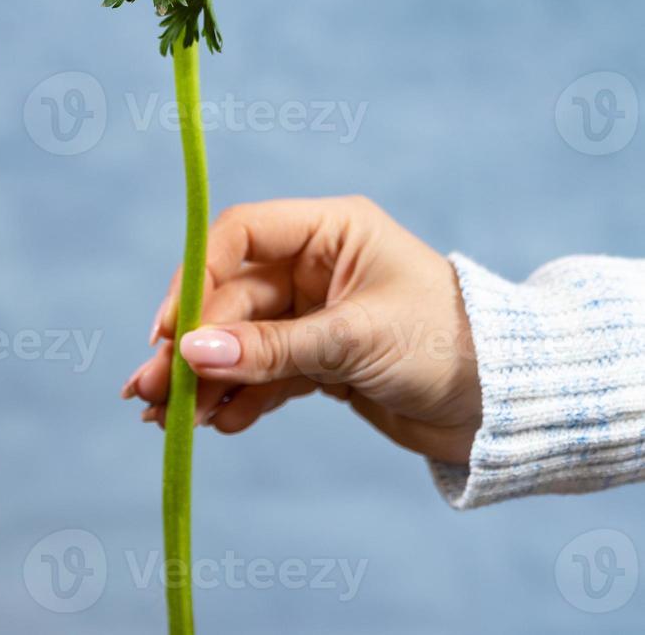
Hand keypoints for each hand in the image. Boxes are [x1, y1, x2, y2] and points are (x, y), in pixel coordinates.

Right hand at [122, 196, 481, 463]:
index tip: (168, 331)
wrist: (505, 405)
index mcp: (329, 230)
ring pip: (242, 340)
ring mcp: (314, 313)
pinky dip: (242, 398)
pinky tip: (220, 425)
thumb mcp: (354, 340)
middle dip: (193, 345)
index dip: (197, 278)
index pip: (240, 236)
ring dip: (207, 378)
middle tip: (150, 391)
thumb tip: (191, 352)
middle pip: (232, 298)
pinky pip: (266, 372)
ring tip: (170, 421)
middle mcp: (314, 265)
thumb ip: (272, 348)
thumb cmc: (447, 345)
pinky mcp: (319, 358)